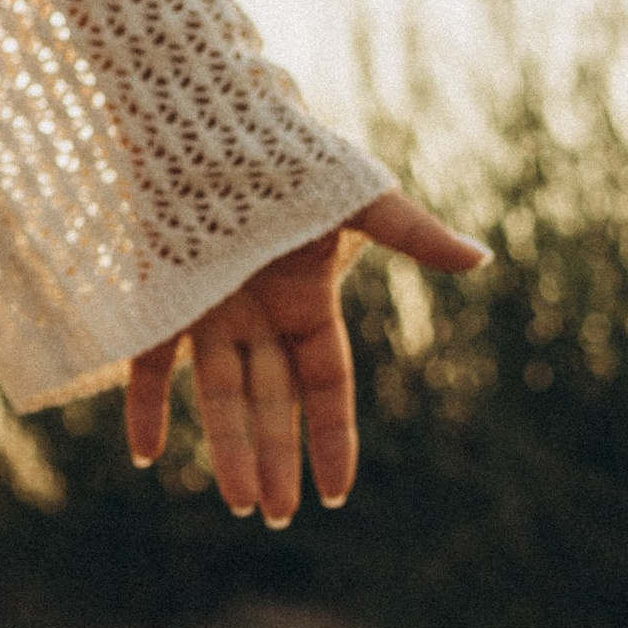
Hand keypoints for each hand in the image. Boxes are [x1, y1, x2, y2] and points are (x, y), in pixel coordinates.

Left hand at [122, 187, 486, 526]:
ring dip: (228, 450)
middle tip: (280, 518)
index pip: (326, 385)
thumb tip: (482, 258)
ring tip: (240, 505)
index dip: (332, 437)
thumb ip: (412, 235)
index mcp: (307, 300)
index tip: (335, 492)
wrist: (206, 109)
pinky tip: (146, 455)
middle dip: (278, 459)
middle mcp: (259, 315)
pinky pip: (149, 363)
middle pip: (272, 402)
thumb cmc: (287, 151)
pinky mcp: (158, 296)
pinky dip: (145, 407)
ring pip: (220, 395)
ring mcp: (208, 309)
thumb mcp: (357, 198)